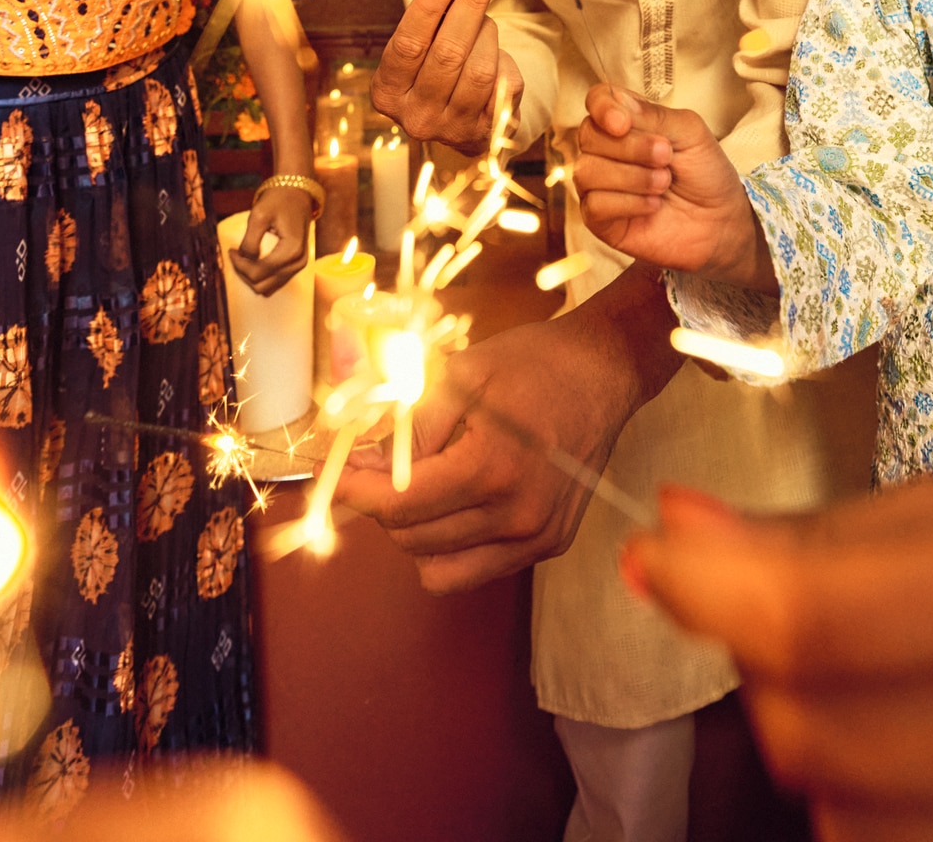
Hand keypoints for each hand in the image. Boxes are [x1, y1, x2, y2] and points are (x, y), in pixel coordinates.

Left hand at [229, 180, 314, 294]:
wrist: (297, 194)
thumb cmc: (279, 200)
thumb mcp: (259, 215)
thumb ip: (250, 240)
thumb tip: (244, 259)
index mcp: (291, 250)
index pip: (259, 272)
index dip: (239, 265)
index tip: (231, 250)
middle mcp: (298, 262)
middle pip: (262, 285)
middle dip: (244, 273)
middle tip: (235, 254)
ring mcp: (298, 266)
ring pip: (267, 288)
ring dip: (251, 276)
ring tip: (243, 258)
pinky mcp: (295, 266)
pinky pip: (274, 282)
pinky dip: (260, 276)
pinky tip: (253, 260)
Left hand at [331, 265, 668, 591]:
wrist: (605, 371)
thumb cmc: (532, 363)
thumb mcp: (461, 375)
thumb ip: (408, 422)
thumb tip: (360, 459)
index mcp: (493, 467)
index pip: (398, 505)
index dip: (353, 491)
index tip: (328, 475)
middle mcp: (518, 515)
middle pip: (411, 539)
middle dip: (381, 504)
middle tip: (377, 468)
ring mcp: (537, 537)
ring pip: (437, 567)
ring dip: (414, 530)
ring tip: (423, 485)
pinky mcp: (549, 545)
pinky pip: (474, 569)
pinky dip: (450, 545)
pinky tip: (458, 503)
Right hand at [371, 0, 521, 154]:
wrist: (460, 125)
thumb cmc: (432, 74)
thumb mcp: (418, 49)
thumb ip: (425, 14)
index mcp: (388, 93)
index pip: (408, 44)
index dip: (429, 5)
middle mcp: (417, 116)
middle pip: (448, 54)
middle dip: (470, 6)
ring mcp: (453, 129)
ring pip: (479, 69)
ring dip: (487, 33)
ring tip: (484, 19)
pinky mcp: (488, 132)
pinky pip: (505, 83)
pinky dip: (503, 59)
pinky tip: (494, 52)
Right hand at [571, 85, 774, 290]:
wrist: (720, 222)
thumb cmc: (705, 173)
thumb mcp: (691, 133)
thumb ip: (655, 115)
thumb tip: (617, 101)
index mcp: (627, 122)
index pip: (597, 100)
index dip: (602, 107)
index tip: (622, 123)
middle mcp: (607, 150)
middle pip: (589, 135)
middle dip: (631, 147)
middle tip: (666, 156)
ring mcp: (600, 185)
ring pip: (587, 171)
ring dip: (632, 177)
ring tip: (664, 183)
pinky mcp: (601, 220)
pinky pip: (594, 205)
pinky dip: (628, 203)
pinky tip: (653, 205)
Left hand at [623, 480, 932, 841]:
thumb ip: (821, 539)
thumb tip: (666, 537)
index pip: (833, 619)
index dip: (716, 596)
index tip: (660, 563)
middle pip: (819, 744)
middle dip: (780, 688)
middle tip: (819, 645)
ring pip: (852, 832)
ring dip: (837, 777)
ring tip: (915, 719)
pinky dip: (899, 827)